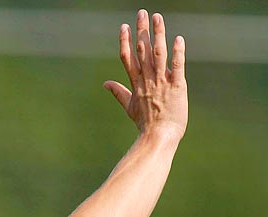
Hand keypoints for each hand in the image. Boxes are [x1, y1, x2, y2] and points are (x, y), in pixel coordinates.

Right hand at [105, 11, 186, 140]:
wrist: (159, 136)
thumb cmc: (146, 124)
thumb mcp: (130, 107)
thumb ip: (119, 93)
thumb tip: (105, 84)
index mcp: (136, 84)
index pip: (128, 58)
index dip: (125, 41)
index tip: (124, 26)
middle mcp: (147, 80)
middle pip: (142, 51)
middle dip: (142, 31)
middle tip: (142, 12)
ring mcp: (162, 82)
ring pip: (158, 54)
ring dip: (157, 35)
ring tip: (157, 18)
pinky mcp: (177, 86)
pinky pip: (177, 66)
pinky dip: (177, 53)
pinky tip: (177, 39)